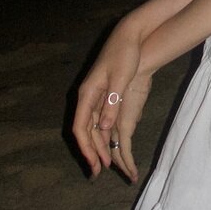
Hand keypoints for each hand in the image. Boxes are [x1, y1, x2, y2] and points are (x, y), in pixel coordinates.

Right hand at [72, 22, 150, 182]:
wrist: (129, 36)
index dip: (86, 147)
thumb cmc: (124, 54)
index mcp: (87, 94)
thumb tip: (104, 127)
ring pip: (94, 129)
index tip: (93, 163)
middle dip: (91, 153)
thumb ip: (112, 102)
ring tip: (106, 166)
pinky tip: (112, 147)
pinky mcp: (106, 96)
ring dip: (99, 147)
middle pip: (86, 131)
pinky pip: (102, 121)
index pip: (80, 126)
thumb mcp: (120, 78)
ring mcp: (97, 98)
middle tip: (97, 173)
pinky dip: (106, 136)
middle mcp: (89, 98)